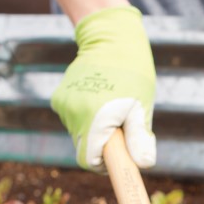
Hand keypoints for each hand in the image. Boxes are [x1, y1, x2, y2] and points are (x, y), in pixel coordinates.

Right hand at [51, 6, 155, 171]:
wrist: (110, 37)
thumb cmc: (132, 72)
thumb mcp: (141, 106)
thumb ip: (140, 138)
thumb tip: (144, 164)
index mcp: (94, 117)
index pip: (90, 161)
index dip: (105, 166)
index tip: (118, 159)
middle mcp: (73, 112)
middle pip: (86, 149)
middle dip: (104, 145)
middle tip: (122, 126)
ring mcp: (63, 105)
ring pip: (81, 135)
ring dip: (97, 130)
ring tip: (112, 107)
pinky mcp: (59, 99)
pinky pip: (74, 121)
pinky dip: (88, 117)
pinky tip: (99, 98)